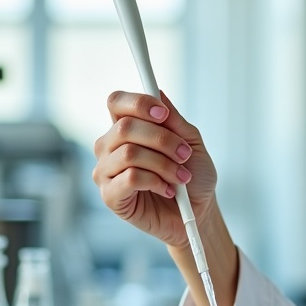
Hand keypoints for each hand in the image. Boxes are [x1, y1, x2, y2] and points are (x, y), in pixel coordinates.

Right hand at [93, 91, 217, 246]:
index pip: (117, 102)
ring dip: (164, 164)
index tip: (163, 114)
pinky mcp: (110, 196)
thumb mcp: (191, 142)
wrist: (199, 212)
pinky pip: (130, 178)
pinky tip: (168, 190)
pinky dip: (156, 182)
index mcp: (126, 128)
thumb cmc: (193, 177)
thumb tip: (159, 93)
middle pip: (124, 126)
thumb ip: (174, 120)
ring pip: (129, 153)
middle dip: (162, 139)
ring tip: (181, 177)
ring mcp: (106, 171)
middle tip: (184, 154)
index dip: (138, 103)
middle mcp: (110, 147)